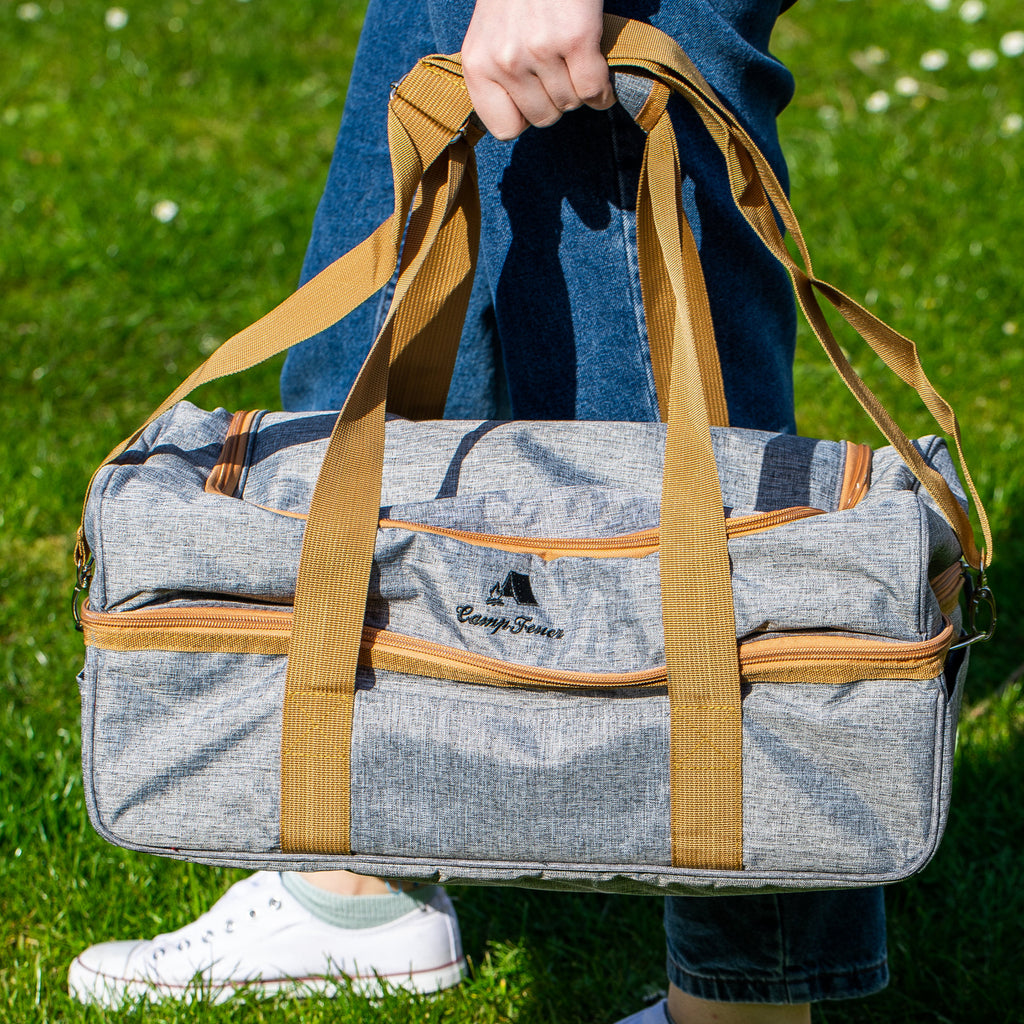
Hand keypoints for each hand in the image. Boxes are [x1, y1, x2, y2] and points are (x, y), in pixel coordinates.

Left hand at [461, 0, 614, 140]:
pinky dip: (603, 91)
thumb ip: (497, 73)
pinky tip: (601, 76)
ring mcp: (539, 51)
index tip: (533, 96)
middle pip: (542, 119)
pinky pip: (594, 90)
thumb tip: (522, 119)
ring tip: (576, 65)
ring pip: (570, 105)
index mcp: (478, 64)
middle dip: (556, 101)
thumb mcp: (491, 34)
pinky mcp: (575, 39)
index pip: (505, 129)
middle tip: (560, 74)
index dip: (525, 115)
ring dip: (580, 91)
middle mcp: (505, 61)